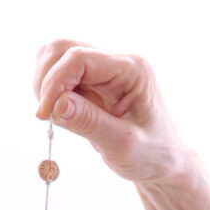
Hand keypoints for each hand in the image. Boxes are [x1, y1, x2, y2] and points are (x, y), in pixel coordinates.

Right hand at [33, 39, 196, 185]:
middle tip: (46, 115)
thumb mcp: (124, 145)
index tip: (44, 114)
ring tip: (53, 114)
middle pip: (63, 48)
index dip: (54, 82)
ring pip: (57, 55)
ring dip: (45, 82)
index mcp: (132, 70)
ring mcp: (105, 69)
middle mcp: (118, 62)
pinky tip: (60, 111)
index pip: (79, 58)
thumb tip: (56, 104)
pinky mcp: (93, 80)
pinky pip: (60, 71)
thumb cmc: (153, 155)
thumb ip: (90, 123)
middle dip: (45, 79)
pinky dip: (51, 88)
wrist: (165, 162)